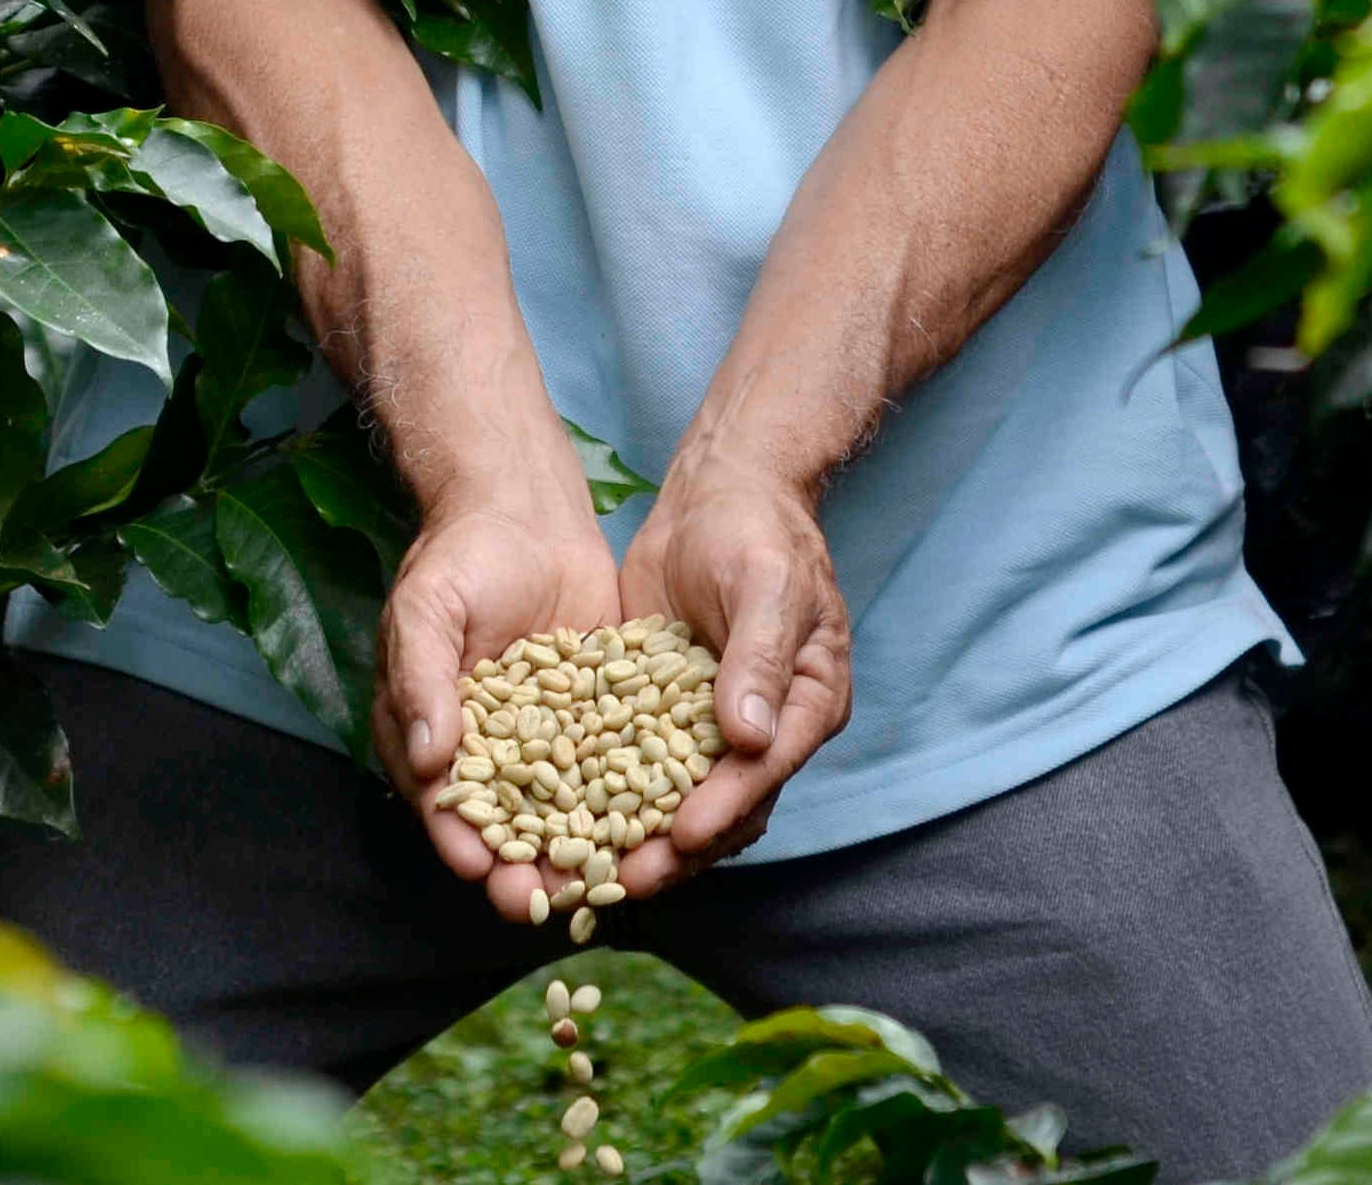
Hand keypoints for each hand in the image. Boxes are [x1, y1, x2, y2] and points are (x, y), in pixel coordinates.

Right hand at [382, 490, 624, 921]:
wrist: (525, 509)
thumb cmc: (460, 557)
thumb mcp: (428, 611)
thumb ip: (422, 682)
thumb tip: (426, 759)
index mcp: (434, 736)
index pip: (444, 804)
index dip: (460, 842)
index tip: (482, 872)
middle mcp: (492, 751)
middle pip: (507, 826)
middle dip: (525, 870)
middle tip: (548, 905)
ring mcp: (549, 741)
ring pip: (566, 810)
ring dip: (583, 852)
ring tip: (607, 885)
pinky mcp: (599, 719)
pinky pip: (614, 768)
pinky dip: (632, 800)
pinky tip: (658, 826)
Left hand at [612, 464, 849, 890]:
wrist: (717, 491)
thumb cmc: (756, 529)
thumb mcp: (766, 584)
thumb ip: (759, 659)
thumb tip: (751, 738)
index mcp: (808, 704)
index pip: (766, 771)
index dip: (724, 807)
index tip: (682, 835)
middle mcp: (767, 729)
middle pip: (725, 806)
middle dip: (678, 848)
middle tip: (626, 881)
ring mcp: (713, 725)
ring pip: (681, 799)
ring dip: (642, 837)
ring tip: (592, 874)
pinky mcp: (665, 711)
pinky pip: (640, 764)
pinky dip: (610, 795)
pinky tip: (563, 820)